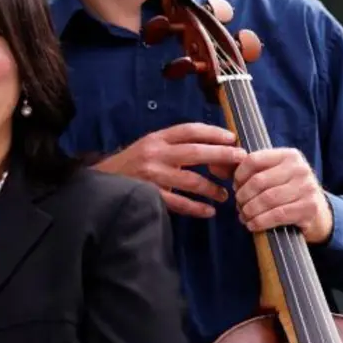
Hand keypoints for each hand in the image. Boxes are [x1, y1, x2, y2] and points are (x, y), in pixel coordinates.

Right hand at [93, 122, 246, 215]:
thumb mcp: (149, 146)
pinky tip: (209, 211)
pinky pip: (179, 203)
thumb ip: (173, 145)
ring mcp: (152, 175)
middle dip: (221, 155)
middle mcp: (155, 153)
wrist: (102, 182)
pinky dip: (196, 208)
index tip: (232, 138)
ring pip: (191, 180)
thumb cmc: (131, 164)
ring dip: (212, 188)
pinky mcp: (149, 195)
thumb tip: (212, 147)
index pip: (190, 130)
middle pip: (195, 152)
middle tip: (240, 160)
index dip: (213, 132)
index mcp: (157, 138)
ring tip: (225, 194)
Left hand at [233, 147, 333, 242]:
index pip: (254, 160)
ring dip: (249, 210)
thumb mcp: (273, 175)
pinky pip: (277, 215)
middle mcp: (300, 168)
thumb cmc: (287, 192)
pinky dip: (260, 222)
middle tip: (239, 204)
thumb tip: (216, 167)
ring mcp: (307, 187)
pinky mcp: (309, 207)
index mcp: (289, 155)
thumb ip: (248, 170)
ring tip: (244, 216)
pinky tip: (252, 225)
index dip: (239, 175)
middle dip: (243, 196)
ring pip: (266, 199)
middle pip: (258, 181)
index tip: (236, 186)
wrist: (317, 212)